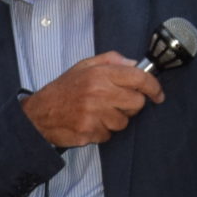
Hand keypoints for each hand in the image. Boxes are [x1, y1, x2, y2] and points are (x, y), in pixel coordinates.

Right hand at [21, 52, 162, 147]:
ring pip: (123, 123)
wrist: (38, 114)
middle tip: (116, 104)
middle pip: (136, 104)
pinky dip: (101, 132)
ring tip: (96, 113)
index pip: (139, 79)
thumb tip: (134, 64)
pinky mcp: (89, 132)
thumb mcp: (83, 66)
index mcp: (99, 74)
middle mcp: (99, 93)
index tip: (158, 94)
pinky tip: (88, 123)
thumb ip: (110, 60)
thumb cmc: (63, 90)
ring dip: (114, 120)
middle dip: (131, 106)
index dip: (153, 87)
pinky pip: (108, 135)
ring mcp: (94, 114)